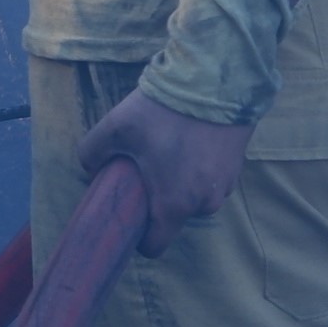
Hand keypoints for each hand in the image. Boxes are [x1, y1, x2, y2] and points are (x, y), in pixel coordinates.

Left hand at [75, 86, 254, 256]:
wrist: (215, 80)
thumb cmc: (163, 110)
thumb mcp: (114, 127)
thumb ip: (91, 153)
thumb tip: (90, 169)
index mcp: (173, 204)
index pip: (154, 246)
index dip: (138, 236)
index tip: (130, 213)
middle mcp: (203, 203)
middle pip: (173, 216)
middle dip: (158, 199)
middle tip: (146, 167)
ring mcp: (225, 186)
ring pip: (193, 196)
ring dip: (181, 181)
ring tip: (170, 147)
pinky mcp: (237, 167)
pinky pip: (210, 178)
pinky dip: (199, 167)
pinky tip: (190, 140)